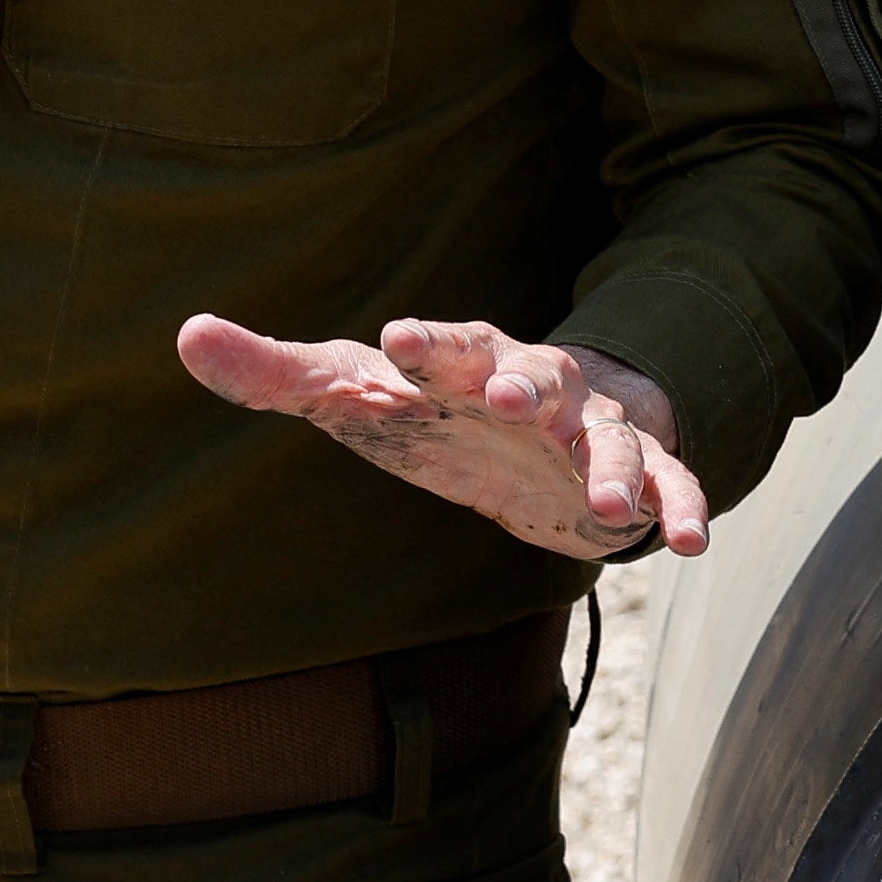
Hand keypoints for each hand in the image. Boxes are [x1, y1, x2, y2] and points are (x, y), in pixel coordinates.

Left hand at [176, 313, 708, 561]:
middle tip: (510, 398)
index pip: (448, 342)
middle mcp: (537, 386)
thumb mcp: (360, 394)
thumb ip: (279, 373)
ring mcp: (591, 429)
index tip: (397, 339)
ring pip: (610, 438)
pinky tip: (693, 546)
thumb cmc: (436, 405)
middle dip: (526, 384)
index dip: (427, 342)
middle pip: (537, 373)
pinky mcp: (635, 473)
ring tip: (607, 505)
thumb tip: (187, 335)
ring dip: (611, 466)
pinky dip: (683, 509)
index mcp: (467, 363)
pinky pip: (667, 485)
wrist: (546, 426)